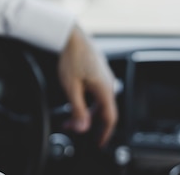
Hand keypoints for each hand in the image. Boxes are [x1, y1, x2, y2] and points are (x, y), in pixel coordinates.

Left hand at [58, 25, 117, 146]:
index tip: (98, 143)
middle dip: (88, 122)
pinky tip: (76, 99)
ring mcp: (104, 76)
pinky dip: (87, 100)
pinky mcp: (99, 71)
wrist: (71, 36)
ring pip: (99, 101)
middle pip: (103, 110)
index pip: (109, 118)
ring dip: (86, 111)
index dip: (104, 133)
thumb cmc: (72, 57)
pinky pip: (97, 92)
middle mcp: (108, 83)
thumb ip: (77, 109)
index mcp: (105, 89)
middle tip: (73, 127)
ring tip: (70, 114)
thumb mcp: (71, 87)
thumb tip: (82, 128)